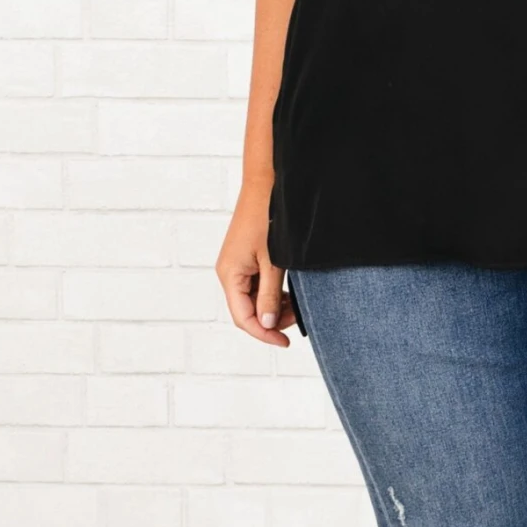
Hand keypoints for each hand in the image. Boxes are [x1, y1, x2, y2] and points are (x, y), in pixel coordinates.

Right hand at [216, 178, 296, 346]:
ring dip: (274, 307)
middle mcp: (228, 272)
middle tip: (298, 317)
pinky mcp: (244, 258)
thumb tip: (267, 324)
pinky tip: (289, 292)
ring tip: (296, 304)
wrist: (265, 184)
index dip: (264, 333)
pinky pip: (255, 285)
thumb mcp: (274, 262)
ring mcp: (236, 265)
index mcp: (230, 275)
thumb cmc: (268, 217)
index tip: (285, 342)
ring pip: (253, 299)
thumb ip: (270, 295)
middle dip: (272, 320)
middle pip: (247, 311)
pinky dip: (272, 293)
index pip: (243, 318)